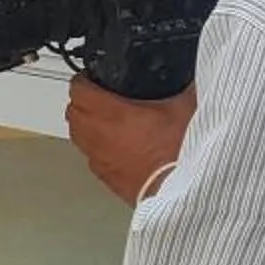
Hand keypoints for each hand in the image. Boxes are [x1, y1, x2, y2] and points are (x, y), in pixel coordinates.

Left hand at [65, 78, 196, 201]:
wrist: (184, 190)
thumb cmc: (181, 152)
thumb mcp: (187, 105)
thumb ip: (184, 84)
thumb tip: (192, 74)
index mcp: (111, 114)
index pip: (79, 89)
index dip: (83, 80)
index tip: (93, 78)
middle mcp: (98, 136)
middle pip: (72, 112)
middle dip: (82, 102)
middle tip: (99, 96)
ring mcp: (100, 160)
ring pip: (77, 136)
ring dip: (85, 125)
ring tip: (105, 119)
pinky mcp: (107, 178)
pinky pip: (91, 157)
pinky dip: (97, 148)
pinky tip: (117, 146)